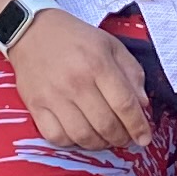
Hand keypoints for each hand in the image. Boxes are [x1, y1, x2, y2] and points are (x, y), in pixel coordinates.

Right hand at [9, 7, 151, 150]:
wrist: (32, 31)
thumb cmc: (75, 38)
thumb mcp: (111, 45)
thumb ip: (132, 72)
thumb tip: (142, 104)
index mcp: (98, 64)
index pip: (124, 104)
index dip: (138, 126)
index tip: (144, 138)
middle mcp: (76, 82)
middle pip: (105, 124)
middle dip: (121, 138)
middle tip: (125, 138)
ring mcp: (54, 96)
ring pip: (82, 136)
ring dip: (99, 144)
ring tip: (106, 139)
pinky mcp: (35, 105)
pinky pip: (56, 137)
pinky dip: (72, 143)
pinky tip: (80, 135)